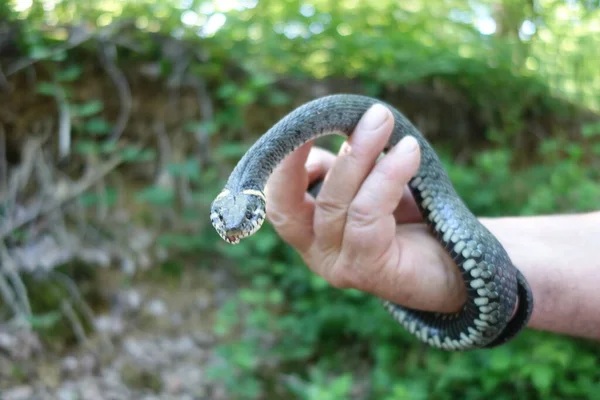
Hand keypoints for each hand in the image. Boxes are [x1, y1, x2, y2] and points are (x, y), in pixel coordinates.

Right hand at [264, 104, 465, 312]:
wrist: (454, 262)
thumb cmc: (409, 218)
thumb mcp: (368, 183)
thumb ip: (347, 164)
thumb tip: (341, 124)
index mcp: (307, 230)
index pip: (278, 199)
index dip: (282, 162)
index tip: (306, 122)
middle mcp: (315, 252)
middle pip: (293, 203)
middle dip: (310, 154)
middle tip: (355, 116)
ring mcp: (337, 266)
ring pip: (335, 204)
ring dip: (360, 155)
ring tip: (384, 121)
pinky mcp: (367, 271)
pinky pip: (367, 215)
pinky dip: (387, 177)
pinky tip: (409, 151)